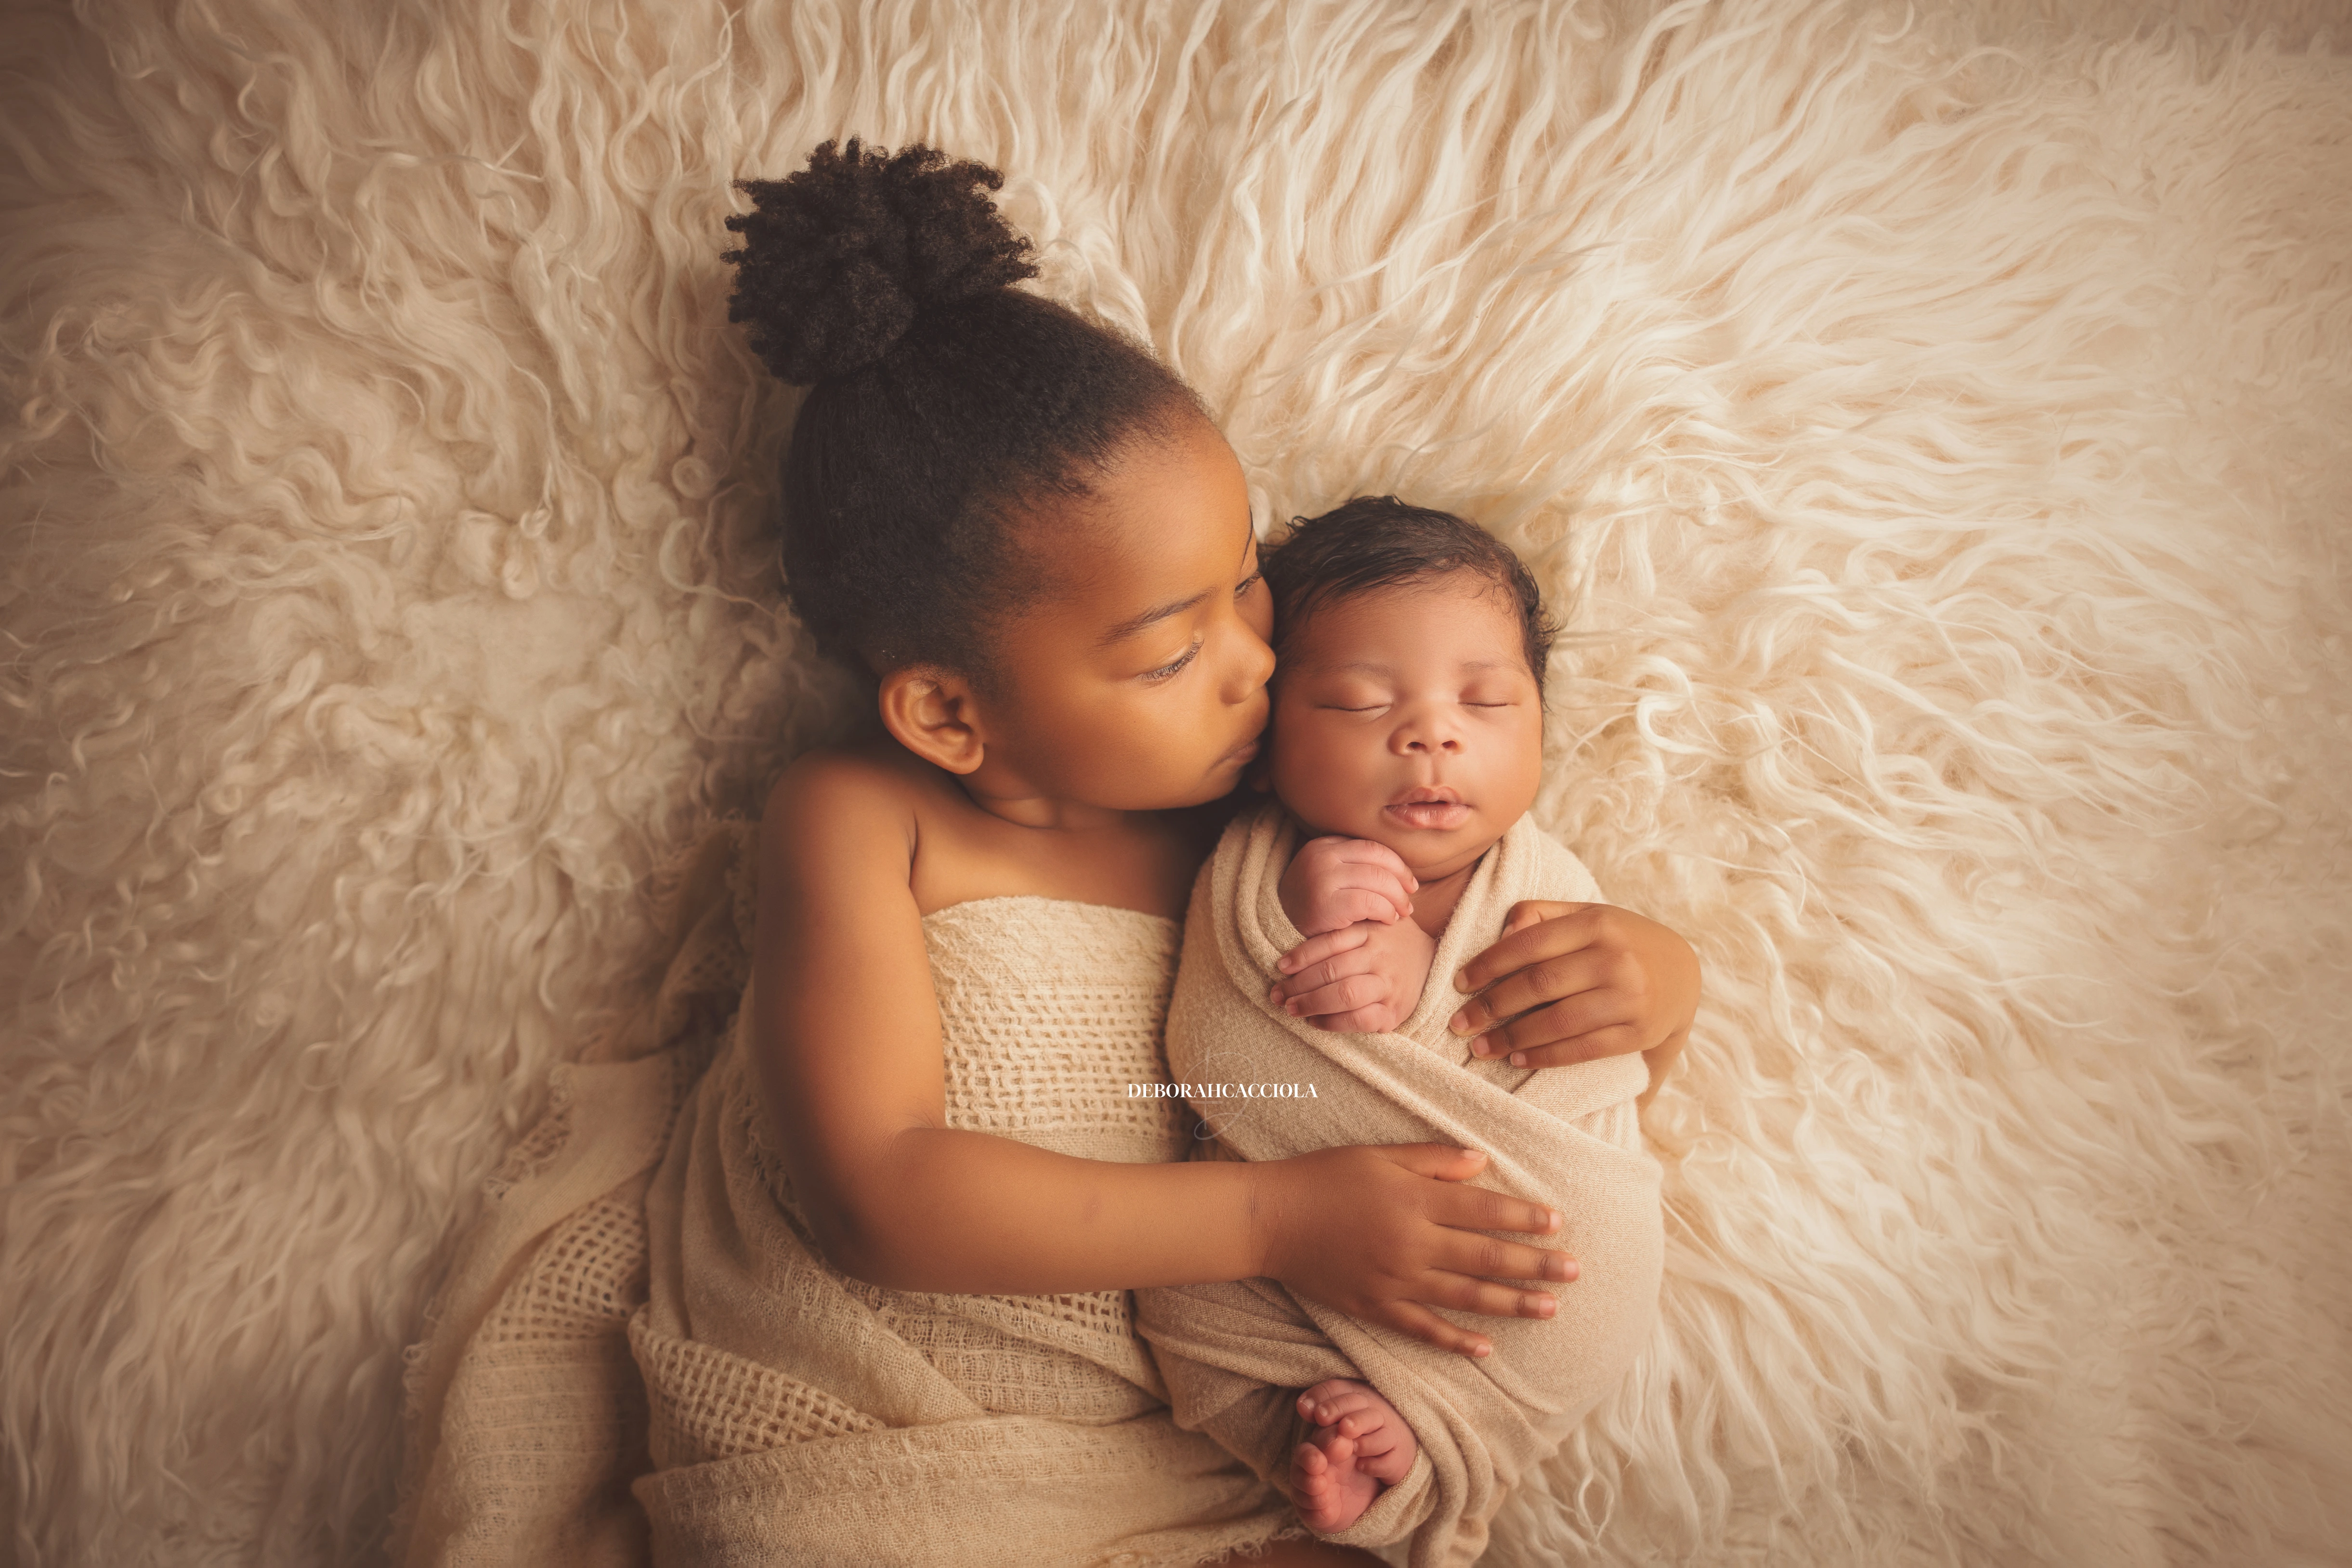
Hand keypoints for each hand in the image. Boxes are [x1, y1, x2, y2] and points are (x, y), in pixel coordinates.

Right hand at [1255, 1144, 1578, 1357]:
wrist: (1271, 1220)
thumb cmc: (1325, 1177)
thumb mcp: (1379, 1155)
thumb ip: (1432, 1161)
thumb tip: (1483, 1163)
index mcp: (1415, 1201)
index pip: (1484, 1211)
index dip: (1524, 1217)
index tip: (1557, 1223)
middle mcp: (1412, 1244)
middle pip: (1486, 1258)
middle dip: (1535, 1265)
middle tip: (1574, 1272)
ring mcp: (1395, 1281)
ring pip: (1465, 1298)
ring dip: (1511, 1305)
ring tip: (1549, 1308)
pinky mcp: (1376, 1307)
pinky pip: (1424, 1329)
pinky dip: (1456, 1340)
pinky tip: (1485, 1348)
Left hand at [1268, 917, 1437, 1032]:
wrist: (1437, 964)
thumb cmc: (1392, 945)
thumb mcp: (1371, 928)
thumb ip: (1342, 934)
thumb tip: (1295, 956)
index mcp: (1371, 932)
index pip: (1329, 943)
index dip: (1301, 957)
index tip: (1280, 968)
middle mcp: (1380, 957)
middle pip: (1331, 971)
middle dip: (1298, 985)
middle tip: (1278, 994)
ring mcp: (1389, 985)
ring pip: (1344, 995)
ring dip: (1311, 1004)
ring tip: (1291, 1008)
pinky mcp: (1395, 1011)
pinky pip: (1359, 1020)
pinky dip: (1332, 1023)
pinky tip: (1315, 1022)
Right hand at [1277, 835, 1417, 936]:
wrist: (1275, 930)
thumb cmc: (1311, 907)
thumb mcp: (1329, 878)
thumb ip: (1355, 868)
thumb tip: (1400, 872)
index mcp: (1324, 846)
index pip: (1372, 848)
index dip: (1397, 865)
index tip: (1409, 883)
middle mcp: (1322, 856)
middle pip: (1378, 862)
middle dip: (1401, 882)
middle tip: (1410, 900)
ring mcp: (1322, 878)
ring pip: (1378, 881)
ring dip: (1397, 899)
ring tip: (1402, 913)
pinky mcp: (1326, 903)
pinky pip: (1370, 902)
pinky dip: (1385, 912)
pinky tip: (1387, 920)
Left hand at [1446, 902, 1699, 1088]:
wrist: (1682, 974)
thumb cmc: (1619, 942)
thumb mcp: (1587, 916)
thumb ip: (1542, 915)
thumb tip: (1501, 933)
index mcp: (1597, 923)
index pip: (1530, 942)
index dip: (1489, 963)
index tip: (1459, 982)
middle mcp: (1615, 959)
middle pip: (1540, 984)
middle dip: (1492, 1005)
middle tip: (1459, 1023)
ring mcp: (1629, 998)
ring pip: (1559, 1021)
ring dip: (1513, 1037)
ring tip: (1480, 1047)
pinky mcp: (1638, 1033)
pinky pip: (1583, 1048)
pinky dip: (1546, 1055)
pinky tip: (1517, 1058)